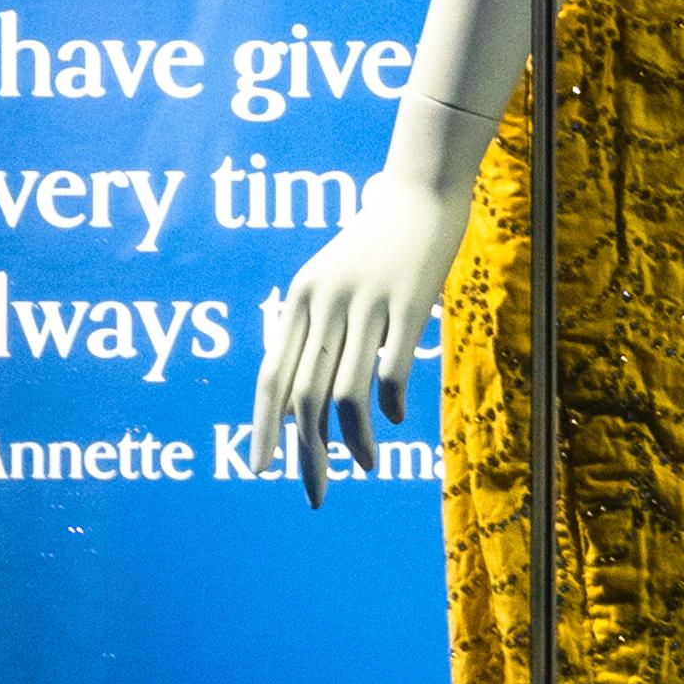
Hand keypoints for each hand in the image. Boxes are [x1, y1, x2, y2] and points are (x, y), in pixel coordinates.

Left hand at [247, 168, 468, 503]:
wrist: (422, 188)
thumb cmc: (379, 243)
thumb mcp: (336, 280)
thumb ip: (322, 329)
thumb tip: (321, 401)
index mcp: (300, 299)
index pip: (271, 376)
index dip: (262, 428)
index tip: (260, 471)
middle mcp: (323, 302)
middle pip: (303, 396)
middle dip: (307, 454)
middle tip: (315, 495)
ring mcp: (365, 301)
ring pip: (345, 392)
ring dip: (353, 441)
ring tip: (365, 465)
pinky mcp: (409, 303)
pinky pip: (391, 371)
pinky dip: (389, 406)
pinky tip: (395, 421)